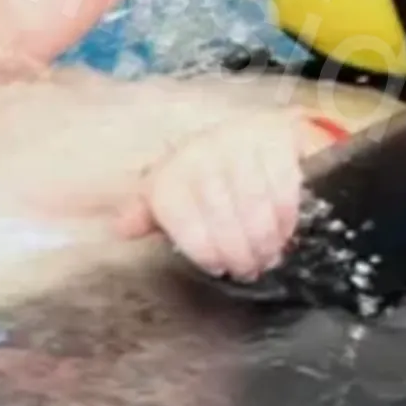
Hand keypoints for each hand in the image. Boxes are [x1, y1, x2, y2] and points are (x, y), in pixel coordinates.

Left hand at [112, 111, 325, 280]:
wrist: (249, 135)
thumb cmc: (206, 176)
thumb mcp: (172, 195)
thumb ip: (147, 215)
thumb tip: (120, 228)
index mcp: (170, 170)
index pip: (181, 214)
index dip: (202, 248)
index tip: (218, 268)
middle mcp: (201, 150)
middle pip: (220, 212)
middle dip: (238, 250)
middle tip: (249, 270)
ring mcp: (240, 141)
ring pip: (254, 201)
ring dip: (264, 238)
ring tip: (268, 256)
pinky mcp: (274, 138)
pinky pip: (282, 184)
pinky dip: (285, 215)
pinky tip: (285, 232)